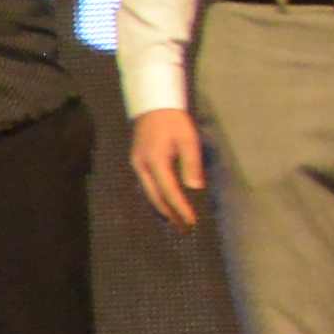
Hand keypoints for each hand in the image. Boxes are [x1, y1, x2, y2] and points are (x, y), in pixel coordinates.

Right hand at [133, 106, 209, 230]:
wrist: (154, 104)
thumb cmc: (174, 121)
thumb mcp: (188, 140)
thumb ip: (191, 164)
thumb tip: (195, 188)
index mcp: (156, 161)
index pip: (169, 191)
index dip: (181, 208)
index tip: (192, 221)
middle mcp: (142, 166)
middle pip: (155, 197)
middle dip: (169, 214)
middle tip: (183, 228)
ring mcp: (137, 164)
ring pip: (148, 193)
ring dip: (162, 208)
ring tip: (174, 221)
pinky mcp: (137, 162)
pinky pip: (146, 185)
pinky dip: (156, 197)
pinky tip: (164, 202)